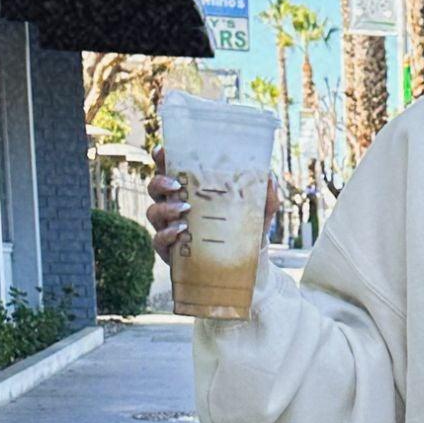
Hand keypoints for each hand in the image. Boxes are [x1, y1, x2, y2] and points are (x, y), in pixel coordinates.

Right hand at [146, 147, 279, 265]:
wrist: (247, 270)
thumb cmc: (246, 235)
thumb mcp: (258, 215)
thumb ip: (265, 197)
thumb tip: (270, 176)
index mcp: (190, 192)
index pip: (169, 170)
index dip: (161, 158)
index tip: (162, 152)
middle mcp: (175, 207)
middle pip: (154, 188)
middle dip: (160, 182)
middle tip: (176, 186)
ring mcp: (170, 229)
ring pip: (153, 212)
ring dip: (165, 209)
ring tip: (184, 211)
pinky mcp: (171, 252)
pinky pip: (158, 240)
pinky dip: (166, 234)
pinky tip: (180, 232)